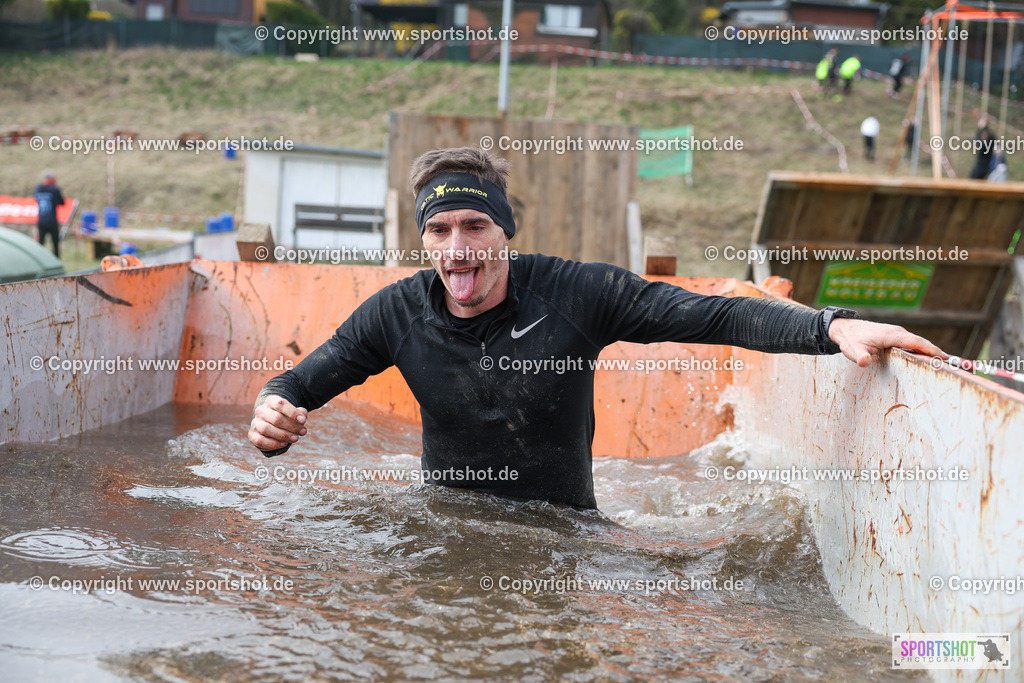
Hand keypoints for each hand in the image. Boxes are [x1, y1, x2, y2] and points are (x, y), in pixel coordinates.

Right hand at [249, 395, 307, 450]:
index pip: (280, 404)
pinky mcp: (252, 434)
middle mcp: (261, 410)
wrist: (271, 424)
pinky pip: (260, 440)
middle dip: (292, 426)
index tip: (303, 420)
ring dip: (283, 435)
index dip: (293, 412)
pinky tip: (284, 444)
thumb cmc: (286, 417)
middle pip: (276, 418)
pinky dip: (273, 444)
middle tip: (303, 432)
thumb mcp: (294, 412)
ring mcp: (255, 422)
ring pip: (267, 429)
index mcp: (271, 401)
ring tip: (295, 438)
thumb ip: (300, 413)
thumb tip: (303, 416)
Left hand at [828, 318, 946, 366]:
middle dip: (937, 352)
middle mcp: (898, 333)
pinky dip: (923, 350)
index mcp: (892, 335)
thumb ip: (859, 356)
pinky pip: (913, 344)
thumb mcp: (853, 350)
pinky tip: (929, 359)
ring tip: (945, 364)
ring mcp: (898, 334)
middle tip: (954, 365)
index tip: (945, 358)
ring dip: (931, 352)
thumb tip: (863, 362)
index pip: (917, 342)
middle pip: (922, 343)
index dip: (931, 350)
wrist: (846, 329)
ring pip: (918, 343)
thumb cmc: (851, 339)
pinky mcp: (896, 337)